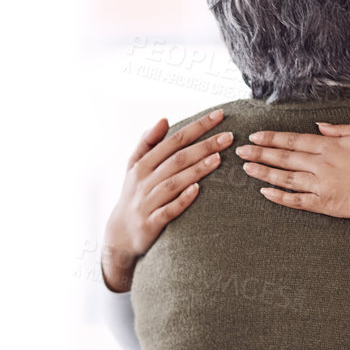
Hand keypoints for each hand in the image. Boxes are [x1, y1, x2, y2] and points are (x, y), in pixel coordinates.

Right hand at [100, 110, 234, 291]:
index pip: (174, 140)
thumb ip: (147, 142)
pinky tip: (198, 190)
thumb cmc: (134, 194)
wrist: (120, 234)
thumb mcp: (134, 166)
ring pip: (174, 182)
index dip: (197, 127)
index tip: (219, 115)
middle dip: (204, 146)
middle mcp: (144, 181)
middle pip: (177, 159)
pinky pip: (169, 210)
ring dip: (196, 170)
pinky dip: (182, 199)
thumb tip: (164, 119)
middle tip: (229, 136)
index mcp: (142, 164)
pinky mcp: (152, 223)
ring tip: (219, 158)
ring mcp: (148, 202)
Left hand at [235, 123, 349, 219]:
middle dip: (260, 154)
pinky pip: (298, 202)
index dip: (271, 138)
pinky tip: (265, 193)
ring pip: (286, 179)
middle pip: (284, 158)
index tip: (255, 136)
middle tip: (240, 151)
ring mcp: (324, 186)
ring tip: (247, 170)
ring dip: (264, 173)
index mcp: (332, 146)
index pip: (293, 140)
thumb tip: (319, 128)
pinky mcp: (328, 205)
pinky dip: (280, 197)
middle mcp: (323, 165)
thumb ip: (340, 130)